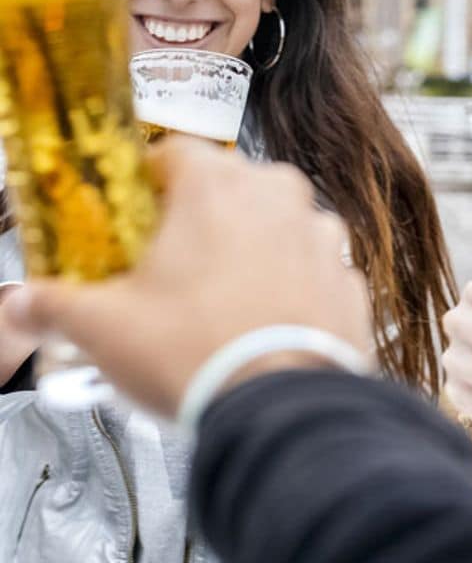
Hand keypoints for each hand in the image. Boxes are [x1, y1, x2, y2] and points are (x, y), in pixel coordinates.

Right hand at [4, 139, 371, 415]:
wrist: (281, 410)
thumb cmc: (199, 356)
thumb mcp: (101, 328)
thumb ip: (55, 304)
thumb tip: (27, 304)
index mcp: (217, 186)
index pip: (176, 152)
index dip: (149, 178)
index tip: (135, 208)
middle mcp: (279, 198)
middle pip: (231, 188)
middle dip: (201, 219)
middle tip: (170, 264)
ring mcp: (322, 237)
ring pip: (277, 227)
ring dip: (252, 251)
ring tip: (217, 300)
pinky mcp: (349, 280)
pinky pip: (312, 269)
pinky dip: (291, 287)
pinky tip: (263, 321)